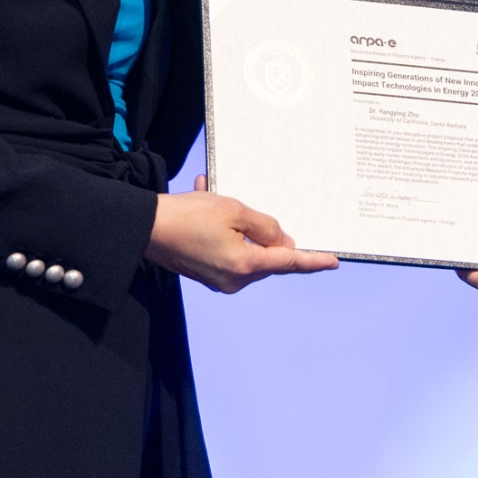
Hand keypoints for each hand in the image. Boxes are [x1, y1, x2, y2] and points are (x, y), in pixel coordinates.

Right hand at [145, 172, 338, 292]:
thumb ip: (265, 227)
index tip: (333, 261)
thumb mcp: (234, 211)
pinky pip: (227, 250)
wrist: (144, 228)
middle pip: (266, 257)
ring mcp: (219, 279)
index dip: (313, 261)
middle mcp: (235, 279)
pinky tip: (207, 202)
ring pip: (246, 251)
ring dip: (239, 226)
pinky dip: (224, 230)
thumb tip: (281, 241)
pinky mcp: (206, 273)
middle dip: (263, 232)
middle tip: (246, 209)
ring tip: (216, 198)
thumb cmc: (187, 216)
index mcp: (245, 266)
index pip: (289, 263)